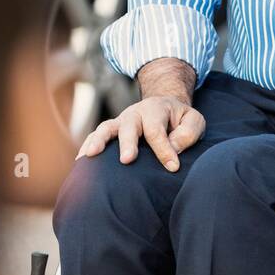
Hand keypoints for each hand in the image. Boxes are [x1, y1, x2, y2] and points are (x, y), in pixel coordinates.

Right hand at [75, 96, 205, 171]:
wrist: (164, 107)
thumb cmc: (180, 120)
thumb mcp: (193, 121)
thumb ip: (188, 133)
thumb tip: (173, 150)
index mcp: (156, 109)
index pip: (157, 130)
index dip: (164, 150)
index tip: (172, 167)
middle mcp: (135, 113)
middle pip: (129, 126)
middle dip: (128, 143)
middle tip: (127, 159)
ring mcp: (120, 122)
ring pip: (106, 128)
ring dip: (98, 141)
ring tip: (90, 155)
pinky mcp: (111, 131)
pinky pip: (95, 136)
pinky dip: (87, 146)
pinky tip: (81, 161)